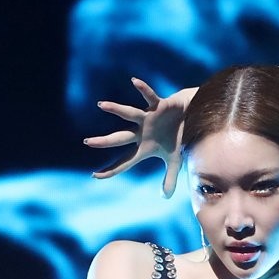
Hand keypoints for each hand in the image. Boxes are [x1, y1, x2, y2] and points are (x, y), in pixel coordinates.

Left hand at [84, 78, 194, 197]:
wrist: (191, 115)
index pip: (125, 161)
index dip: (111, 169)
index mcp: (144, 147)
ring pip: (129, 113)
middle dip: (105, 141)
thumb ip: (169, 178)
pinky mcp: (158, 105)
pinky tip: (133, 81)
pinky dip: (143, 88)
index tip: (94, 175)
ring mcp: (148, 118)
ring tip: (100, 105)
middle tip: (87, 142)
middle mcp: (142, 132)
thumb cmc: (179, 137)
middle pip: (120, 138)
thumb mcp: (175, 161)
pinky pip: (149, 96)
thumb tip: (165, 198)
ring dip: (116, 109)